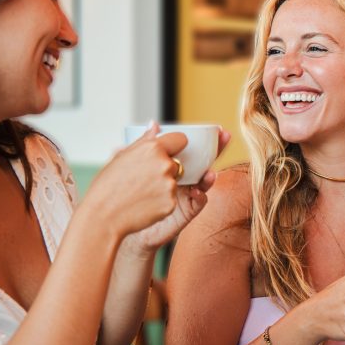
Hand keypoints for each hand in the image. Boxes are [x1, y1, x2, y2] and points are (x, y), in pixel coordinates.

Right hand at [82, 125, 185, 238]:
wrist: (102, 217)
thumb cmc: (106, 186)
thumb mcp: (120, 157)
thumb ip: (143, 140)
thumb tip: (155, 125)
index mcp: (152, 148)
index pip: (181, 139)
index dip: (174, 146)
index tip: (167, 152)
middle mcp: (165, 164)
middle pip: (176, 163)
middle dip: (164, 170)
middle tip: (142, 180)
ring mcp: (170, 185)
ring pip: (173, 182)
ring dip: (162, 187)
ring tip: (139, 194)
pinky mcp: (172, 204)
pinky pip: (170, 199)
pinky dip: (161, 203)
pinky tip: (143, 205)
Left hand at [129, 129, 231, 251]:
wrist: (119, 221)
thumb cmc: (124, 193)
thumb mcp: (131, 164)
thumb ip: (143, 145)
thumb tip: (154, 123)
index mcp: (171, 164)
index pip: (191, 148)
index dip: (205, 138)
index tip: (215, 128)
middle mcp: (183, 177)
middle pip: (204, 161)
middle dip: (218, 148)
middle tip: (225, 136)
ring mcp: (186, 193)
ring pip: (203, 181)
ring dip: (209, 175)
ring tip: (210, 172)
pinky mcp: (186, 211)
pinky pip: (198, 202)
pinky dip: (200, 196)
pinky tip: (196, 191)